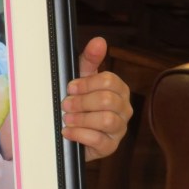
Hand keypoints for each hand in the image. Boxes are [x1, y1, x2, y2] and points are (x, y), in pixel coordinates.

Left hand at [61, 36, 131, 161]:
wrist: (70, 131)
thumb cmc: (79, 101)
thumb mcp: (81, 78)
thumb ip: (90, 59)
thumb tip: (99, 41)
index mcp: (119, 89)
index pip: (110, 81)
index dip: (87, 83)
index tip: (70, 87)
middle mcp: (124, 109)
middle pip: (108, 100)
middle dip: (82, 102)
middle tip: (65, 104)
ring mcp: (119, 129)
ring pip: (107, 120)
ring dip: (82, 118)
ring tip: (67, 118)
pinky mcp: (110, 147)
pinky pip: (99, 140)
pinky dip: (80, 135)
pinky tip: (68, 132)